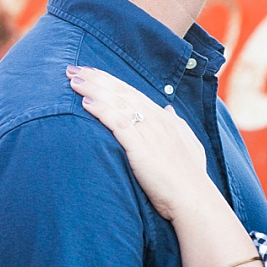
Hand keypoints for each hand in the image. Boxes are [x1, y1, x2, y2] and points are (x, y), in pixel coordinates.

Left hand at [65, 64, 209, 223]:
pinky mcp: (140, 148)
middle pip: (121, 92)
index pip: (133, 92)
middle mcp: (156, 120)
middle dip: (96, 78)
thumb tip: (169, 110)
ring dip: (93, 89)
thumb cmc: (191, 177)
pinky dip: (100, 110)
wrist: (194, 199)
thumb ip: (176, 125)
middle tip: (73, 68)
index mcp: (165, 118)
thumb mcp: (188, 143)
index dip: (110, 81)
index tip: (92, 72)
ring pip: (116, 103)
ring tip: (73, 80)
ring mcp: (148, 132)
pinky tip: (84, 102)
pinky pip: (117, 123)